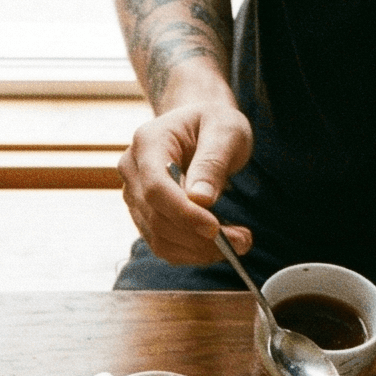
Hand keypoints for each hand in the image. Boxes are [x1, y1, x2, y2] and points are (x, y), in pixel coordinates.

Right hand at [116, 98, 253, 266]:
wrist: (199, 126)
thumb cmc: (214, 123)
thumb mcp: (225, 130)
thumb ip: (213, 162)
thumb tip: (201, 200)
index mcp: (147, 143)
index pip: (155, 188)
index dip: (183, 213)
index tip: (215, 228)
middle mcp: (132, 171)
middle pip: (156, 218)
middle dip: (198, 237)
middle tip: (242, 241)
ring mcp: (134, 196)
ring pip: (159, 238)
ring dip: (198, 250)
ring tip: (238, 243)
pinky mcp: (144, 216)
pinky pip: (163, 244)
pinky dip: (191, 252)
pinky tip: (218, 246)